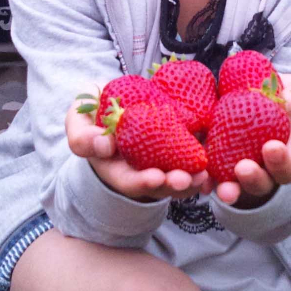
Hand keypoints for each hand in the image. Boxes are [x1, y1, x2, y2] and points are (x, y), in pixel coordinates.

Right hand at [65, 97, 209, 201]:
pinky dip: (204, 168)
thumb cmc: (93, 114)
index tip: (156, 177)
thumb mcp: (77, 120)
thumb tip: (104, 147)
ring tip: (203, 176)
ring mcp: (160, 165)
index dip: (142, 181)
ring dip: (192, 181)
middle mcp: (140, 173)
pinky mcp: (179, 152)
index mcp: (115, 169)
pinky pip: (192, 164)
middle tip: (184, 179)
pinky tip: (213, 166)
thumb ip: (82, 135)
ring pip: (178, 180)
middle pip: (158, 186)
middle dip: (172, 184)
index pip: (128, 181)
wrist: (114, 104)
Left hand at [212, 74, 290, 206]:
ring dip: (228, 188)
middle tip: (243, 168)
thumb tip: (290, 101)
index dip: (281, 163)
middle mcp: (262, 168)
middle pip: (260, 184)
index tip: (272, 147)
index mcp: (285, 155)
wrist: (256, 89)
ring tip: (221, 187)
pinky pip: (210, 175)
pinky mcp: (215, 159)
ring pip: (234, 186)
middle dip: (252, 179)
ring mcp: (237, 167)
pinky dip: (206, 179)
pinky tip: (201, 177)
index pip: (287, 169)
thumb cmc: (286, 96)